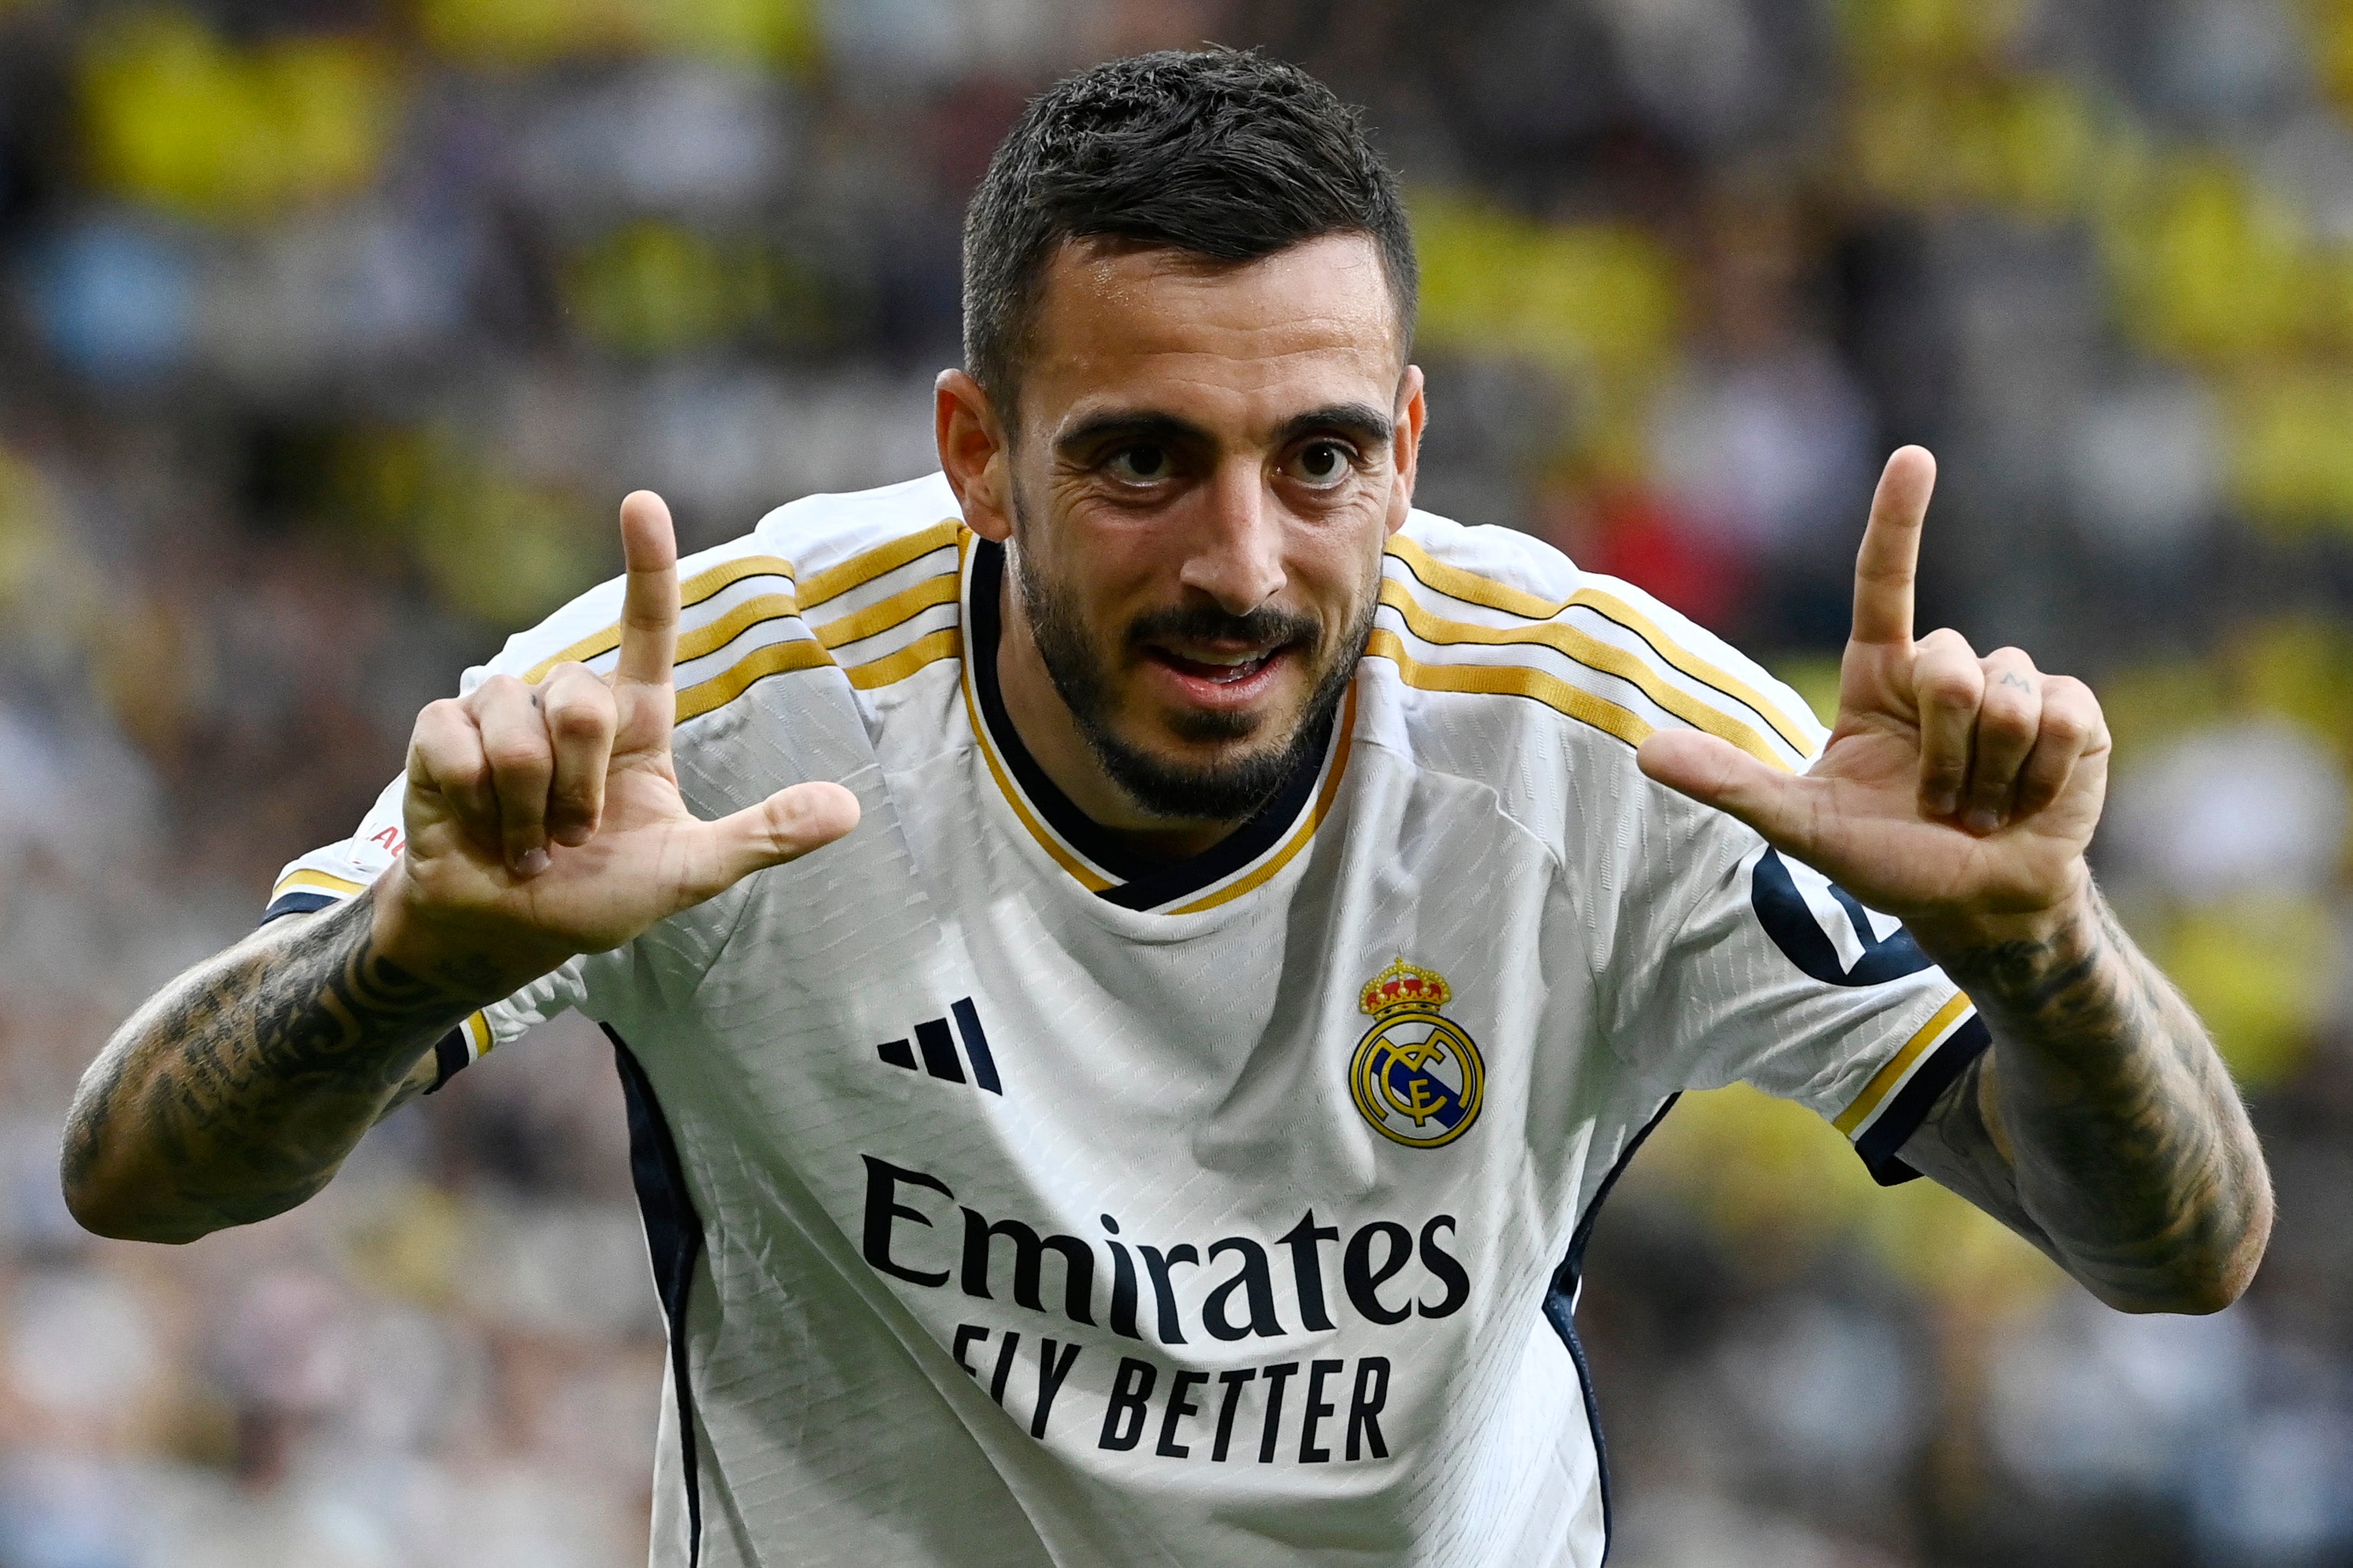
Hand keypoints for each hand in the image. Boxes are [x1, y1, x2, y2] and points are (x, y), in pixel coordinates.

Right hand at [378, 491, 860, 985]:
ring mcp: (501, 712)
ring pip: (520, 731)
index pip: (647, 627)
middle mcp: (569, 702)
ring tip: (529, 842)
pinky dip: (474, 805)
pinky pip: (460, 747)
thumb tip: (849, 808)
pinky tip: (476, 828)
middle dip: (580, 787)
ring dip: (529, 808)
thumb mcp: (690, 870)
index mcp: (635, 719)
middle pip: (583, 702)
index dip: (646, 565)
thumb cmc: (599, 895)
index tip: (643, 503)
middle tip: (576, 837)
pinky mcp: (440, 733)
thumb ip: (764, 836)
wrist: (506, 931)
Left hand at [1636, 447, 2109, 951]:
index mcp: (1881, 676)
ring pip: (2003, 696)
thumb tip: (1645, 754)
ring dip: (1987, 771)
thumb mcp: (1799, 824)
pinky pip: (2057, 717)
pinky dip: (2036, 775)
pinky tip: (2028, 800)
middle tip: (1937, 802)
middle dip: (1943, 753)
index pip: (1886, 582)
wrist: (1977, 903)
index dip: (1899, 521)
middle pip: (1949, 669)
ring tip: (1980, 805)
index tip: (1914, 458)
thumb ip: (1730, 784)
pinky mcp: (2071, 713)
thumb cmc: (1885, 858)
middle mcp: (1945, 669)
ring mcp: (2013, 685)